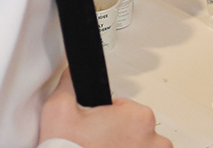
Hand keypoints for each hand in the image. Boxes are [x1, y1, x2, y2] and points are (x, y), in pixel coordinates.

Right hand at [39, 67, 170, 147]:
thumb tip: (73, 73)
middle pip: (136, 130)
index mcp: (139, 117)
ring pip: (144, 147)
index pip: (125, 109)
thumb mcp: (59, 110)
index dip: (106, 118)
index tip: (96, 130)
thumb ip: (69, 85)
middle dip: (119, 135)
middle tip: (98, 144)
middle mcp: (154, 139)